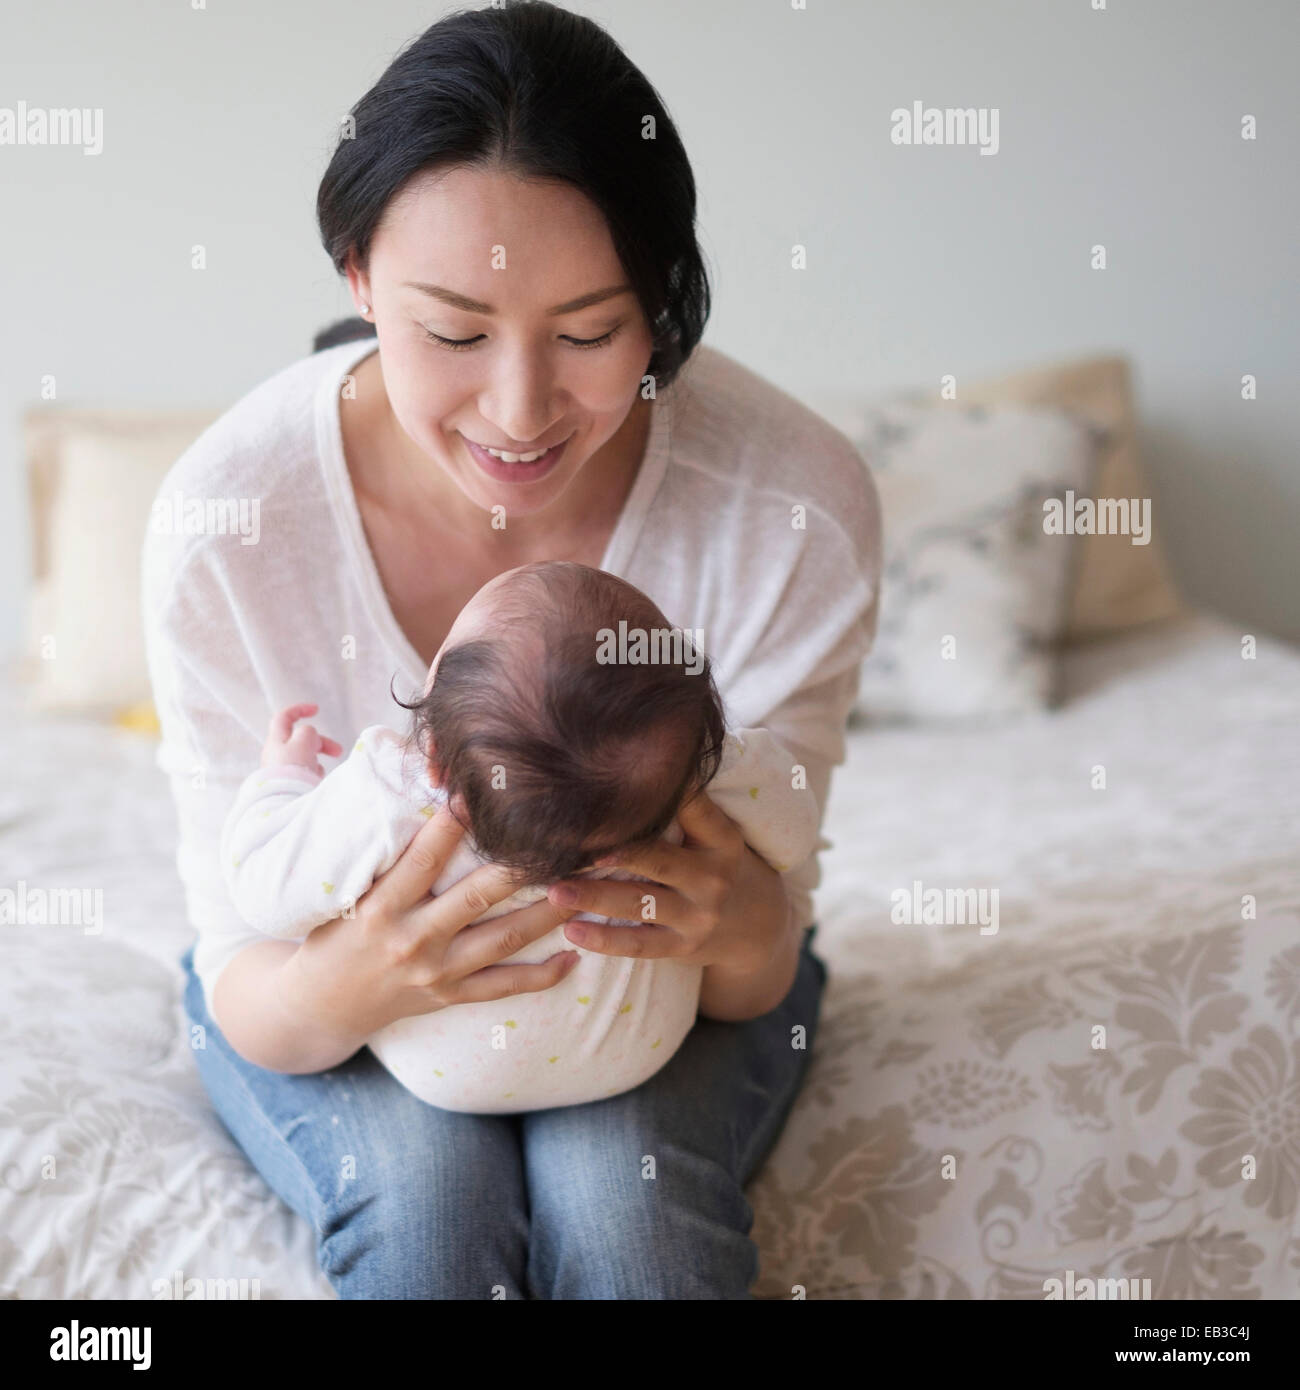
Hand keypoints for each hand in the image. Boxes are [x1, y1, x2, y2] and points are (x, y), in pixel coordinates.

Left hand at [261, 702, 342, 775]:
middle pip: (300, 739)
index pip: (284, 717)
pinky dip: (312, 772)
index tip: (316, 709)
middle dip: (320, 742)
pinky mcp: (287, 782)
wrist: (284, 802)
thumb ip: (308, 732)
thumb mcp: (303, 742)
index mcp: (276, 740)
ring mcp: (280, 768)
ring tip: (322, 772)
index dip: (300, 710)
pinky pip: (303, 771)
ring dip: (317, 759)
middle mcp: (276, 753)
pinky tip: (315, 781)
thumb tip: (309, 735)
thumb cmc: (293, 769)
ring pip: (304, 756)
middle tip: (338, 751)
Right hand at [282, 804, 583, 1041]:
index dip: (453, 824)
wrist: (321, 1004)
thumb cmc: (339, 930)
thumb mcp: (351, 889)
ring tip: (585, 889)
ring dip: (549, 914)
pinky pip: (503, 986)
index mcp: (382, 905)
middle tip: (564, 841)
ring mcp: (436, 971)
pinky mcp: (450, 995)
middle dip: (523, 867)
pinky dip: (541, 976)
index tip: (483, 794)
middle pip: (478, 895)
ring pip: (503, 939)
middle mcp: (412, 937)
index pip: (424, 856)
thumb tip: (427, 790)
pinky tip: (574, 958)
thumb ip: (387, 852)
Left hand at [544, 790, 785, 978]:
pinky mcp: (682, 947)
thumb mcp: (718, 836)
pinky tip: (572, 932)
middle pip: (657, 861)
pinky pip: (639, 945)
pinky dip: (604, 941)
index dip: (665, 793)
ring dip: (595, 897)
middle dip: (615, 853)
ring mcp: (698, 916)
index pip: (693, 809)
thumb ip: (685, 808)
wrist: (756, 928)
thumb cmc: (718, 865)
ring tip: (556, 890)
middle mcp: (713, 878)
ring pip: (640, 904)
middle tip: (573, 844)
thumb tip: (637, 756)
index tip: (621, 777)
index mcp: (723, 840)